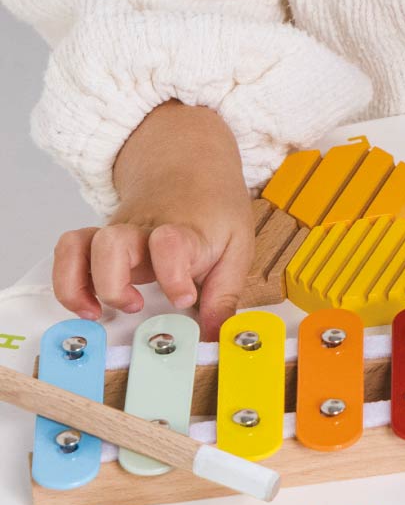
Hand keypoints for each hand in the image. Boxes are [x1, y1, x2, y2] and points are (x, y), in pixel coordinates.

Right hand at [52, 102, 253, 339]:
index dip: (173, 273)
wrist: (189, 168)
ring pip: (78, 245)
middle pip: (111, 243)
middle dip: (114, 283)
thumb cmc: (215, 211)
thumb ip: (225, 295)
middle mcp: (143, 230)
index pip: (170, 243)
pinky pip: (68, 251)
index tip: (184, 298)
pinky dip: (66, 280)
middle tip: (137, 305)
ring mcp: (118, 233)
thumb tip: (214, 336)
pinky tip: (87, 304)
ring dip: (78, 284)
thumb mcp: (236, 249)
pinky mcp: (100, 239)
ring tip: (97, 312)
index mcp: (185, 232)